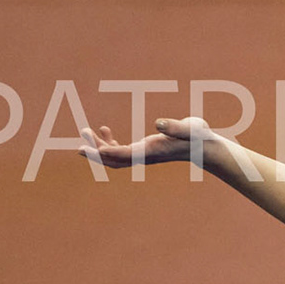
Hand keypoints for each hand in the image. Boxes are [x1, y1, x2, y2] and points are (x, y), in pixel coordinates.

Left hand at [78, 117, 212, 169]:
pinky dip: (109, 143)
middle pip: (114, 161)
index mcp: (152, 150)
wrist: (205, 147)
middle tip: (79, 145)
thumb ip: (175, 126)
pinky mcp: (144, 149)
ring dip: (98, 148)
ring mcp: (143, 153)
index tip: (89, 148)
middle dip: (96, 154)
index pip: (124, 155)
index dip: (106, 152)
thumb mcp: (190, 128)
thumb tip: (158, 122)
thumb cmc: (198, 137)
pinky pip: (120, 151)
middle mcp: (144, 155)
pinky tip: (104, 130)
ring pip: (114, 157)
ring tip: (86, 132)